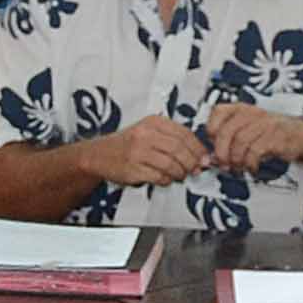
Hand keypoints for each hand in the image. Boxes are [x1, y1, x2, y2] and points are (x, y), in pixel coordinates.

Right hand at [82, 116, 210, 188]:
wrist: (98, 155)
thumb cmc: (127, 144)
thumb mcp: (148, 132)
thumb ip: (172, 139)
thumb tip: (199, 154)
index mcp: (152, 122)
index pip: (184, 133)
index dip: (198, 148)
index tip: (204, 158)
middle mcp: (145, 134)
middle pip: (179, 149)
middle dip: (191, 162)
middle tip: (195, 169)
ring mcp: (138, 152)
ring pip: (171, 164)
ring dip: (180, 173)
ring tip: (179, 175)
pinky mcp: (132, 169)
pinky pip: (159, 176)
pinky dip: (167, 180)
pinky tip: (165, 178)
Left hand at [200, 104, 302, 172]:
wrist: (302, 137)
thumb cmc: (273, 134)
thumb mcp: (250, 131)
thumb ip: (231, 140)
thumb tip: (213, 157)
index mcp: (243, 109)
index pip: (218, 111)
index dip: (211, 129)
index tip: (213, 144)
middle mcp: (253, 113)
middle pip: (227, 131)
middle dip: (222, 152)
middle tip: (223, 164)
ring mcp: (265, 124)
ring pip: (240, 142)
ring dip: (236, 160)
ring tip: (238, 168)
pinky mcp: (276, 136)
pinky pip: (255, 150)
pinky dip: (250, 163)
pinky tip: (252, 167)